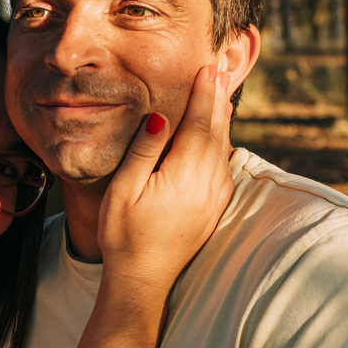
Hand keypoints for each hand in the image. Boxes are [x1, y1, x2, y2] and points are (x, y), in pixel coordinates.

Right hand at [97, 63, 234, 294]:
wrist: (142, 280)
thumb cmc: (124, 235)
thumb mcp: (124, 190)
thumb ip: (144, 150)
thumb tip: (162, 117)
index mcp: (185, 175)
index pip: (199, 123)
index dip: (203, 93)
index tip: (207, 67)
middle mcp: (207, 184)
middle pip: (218, 130)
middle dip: (217, 98)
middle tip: (220, 68)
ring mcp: (214, 197)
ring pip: (223, 146)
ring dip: (222, 118)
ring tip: (221, 92)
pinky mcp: (214, 207)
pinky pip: (223, 164)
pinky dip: (222, 141)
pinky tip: (219, 133)